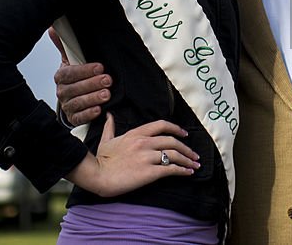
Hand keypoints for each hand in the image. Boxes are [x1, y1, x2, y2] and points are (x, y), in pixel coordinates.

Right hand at [50, 27, 112, 125]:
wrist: (75, 97)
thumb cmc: (76, 76)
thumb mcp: (71, 59)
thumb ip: (65, 44)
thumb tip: (53, 27)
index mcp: (61, 76)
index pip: (70, 73)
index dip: (85, 70)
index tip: (99, 67)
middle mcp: (62, 92)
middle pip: (74, 89)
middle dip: (92, 84)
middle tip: (107, 80)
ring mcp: (67, 106)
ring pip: (78, 103)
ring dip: (92, 98)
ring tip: (106, 94)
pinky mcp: (73, 118)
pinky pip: (79, 118)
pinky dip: (89, 114)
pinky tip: (99, 110)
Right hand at [66, 113, 199, 196]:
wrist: (97, 176)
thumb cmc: (101, 160)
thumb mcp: (106, 140)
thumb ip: (110, 127)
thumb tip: (109, 115)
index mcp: (136, 133)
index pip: (161, 125)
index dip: (176, 128)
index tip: (185, 134)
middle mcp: (144, 142)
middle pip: (172, 141)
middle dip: (187, 148)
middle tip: (194, 155)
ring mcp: (147, 156)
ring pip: (174, 154)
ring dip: (187, 160)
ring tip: (194, 165)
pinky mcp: (149, 172)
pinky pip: (171, 169)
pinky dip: (182, 170)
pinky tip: (187, 173)